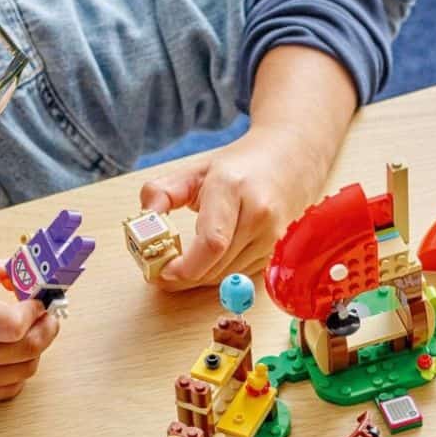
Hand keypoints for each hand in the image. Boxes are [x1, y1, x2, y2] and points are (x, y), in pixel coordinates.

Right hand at [0, 252, 59, 406]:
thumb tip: (5, 266)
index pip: (14, 323)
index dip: (35, 307)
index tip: (36, 293)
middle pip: (29, 349)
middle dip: (48, 325)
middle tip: (48, 309)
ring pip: (24, 371)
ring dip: (38, 348)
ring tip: (33, 328)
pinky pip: (7, 391)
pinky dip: (20, 371)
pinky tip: (13, 353)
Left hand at [138, 123, 330, 291]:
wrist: (291, 159)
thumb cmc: (241, 166)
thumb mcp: (195, 170)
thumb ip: (162, 193)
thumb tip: (144, 222)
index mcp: (233, 187)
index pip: (211, 242)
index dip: (184, 266)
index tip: (161, 271)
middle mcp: (259, 214)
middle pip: (215, 266)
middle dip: (183, 276)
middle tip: (160, 271)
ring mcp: (273, 236)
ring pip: (226, 276)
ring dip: (200, 277)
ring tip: (183, 261)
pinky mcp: (278, 252)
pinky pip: (240, 275)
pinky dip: (219, 273)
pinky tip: (211, 257)